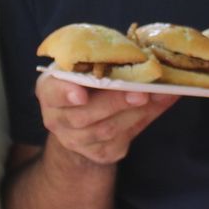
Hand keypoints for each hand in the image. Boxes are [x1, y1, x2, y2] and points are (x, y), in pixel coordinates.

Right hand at [38, 73, 176, 164]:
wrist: (84, 118)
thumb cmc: (87, 79)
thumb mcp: (86, 64)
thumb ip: (104, 61)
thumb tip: (143, 56)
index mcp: (49, 90)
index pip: (52, 93)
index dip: (66, 94)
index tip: (81, 95)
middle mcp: (56, 119)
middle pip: (83, 116)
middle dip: (115, 103)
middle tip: (140, 93)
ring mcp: (76, 140)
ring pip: (106, 130)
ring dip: (135, 113)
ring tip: (157, 96)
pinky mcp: (99, 153)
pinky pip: (123, 139)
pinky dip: (144, 120)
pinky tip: (159, 104)